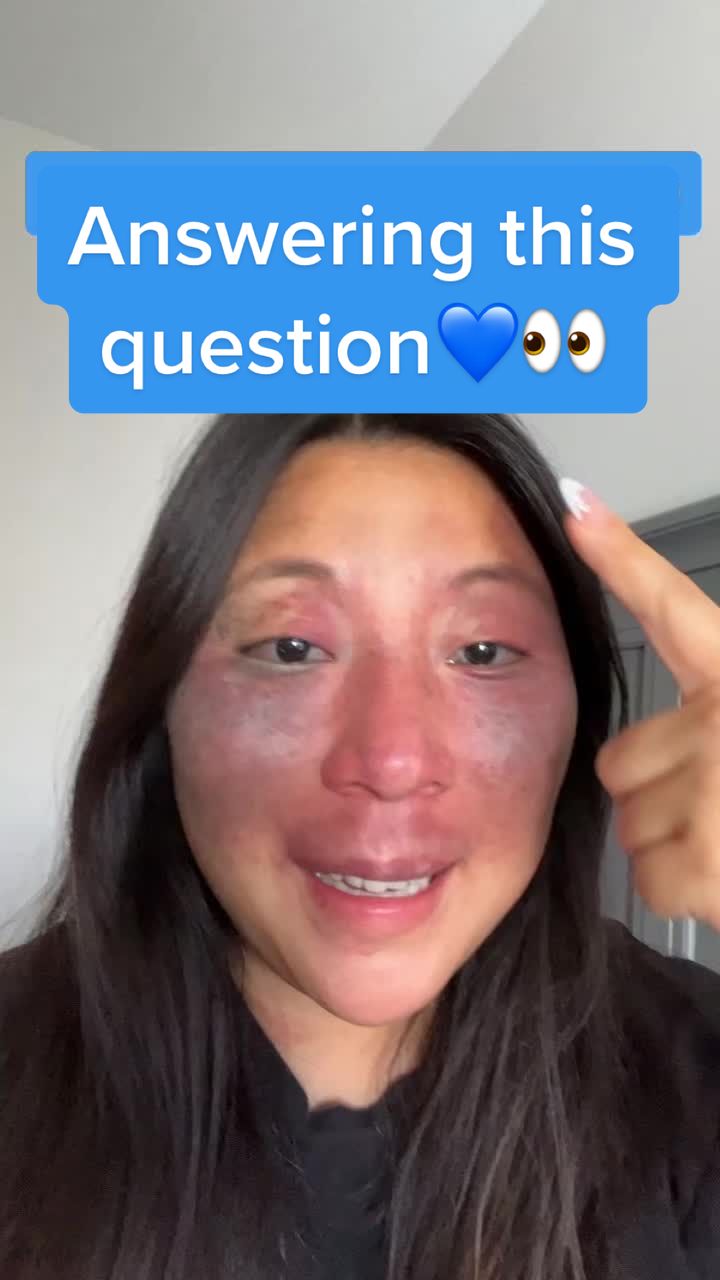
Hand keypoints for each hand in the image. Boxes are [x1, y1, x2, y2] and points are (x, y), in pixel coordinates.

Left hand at [559, 478, 719, 931]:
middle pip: (619, 760)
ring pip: (631, 823)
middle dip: (657, 793)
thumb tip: (661, 751)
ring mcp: (714, 784)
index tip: (578, 506)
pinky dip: (686, 894)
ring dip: (674, 846)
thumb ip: (715, 722)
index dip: (621, 554)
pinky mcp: (708, 856)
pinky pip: (650, 879)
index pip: (672, 605)